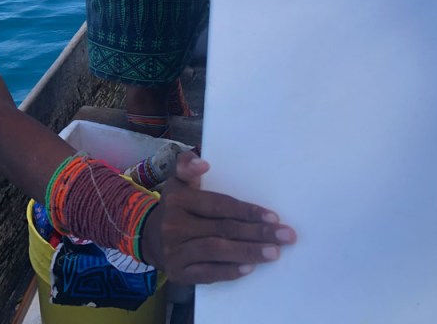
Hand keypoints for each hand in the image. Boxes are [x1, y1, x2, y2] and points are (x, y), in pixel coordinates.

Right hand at [139, 152, 296, 284]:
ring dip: (248, 252)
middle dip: (258, 233)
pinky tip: (249, 268)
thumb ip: (187, 165)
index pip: (218, 205)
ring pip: (217, 251)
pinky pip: (207, 273)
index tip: (274, 217)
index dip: (247, 211)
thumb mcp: (178, 182)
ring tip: (274, 252)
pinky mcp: (179, 272)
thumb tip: (203, 162)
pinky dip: (229, 271)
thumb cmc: (177, 208)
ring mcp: (175, 251)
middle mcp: (174, 225)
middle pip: (222, 229)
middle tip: (286, 236)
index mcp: (177, 199)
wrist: (151, 238)